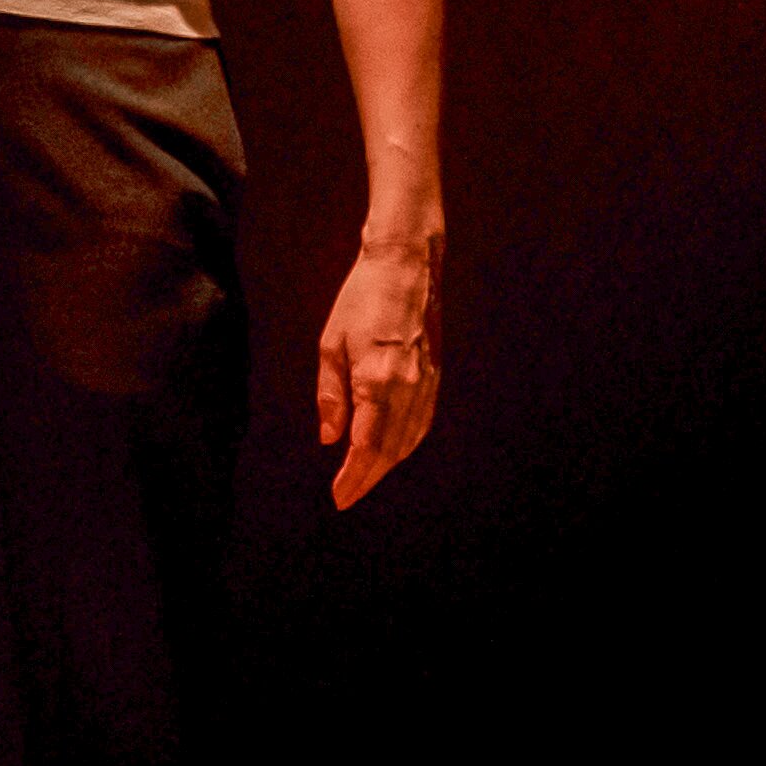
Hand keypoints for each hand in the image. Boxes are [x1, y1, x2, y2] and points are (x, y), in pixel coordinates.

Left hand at [314, 233, 441, 511]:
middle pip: (389, 451)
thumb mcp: (331, 345)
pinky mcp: (434, 378)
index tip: (339, 496)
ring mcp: (426, 385)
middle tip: (347, 495)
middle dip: (368, 477)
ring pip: (408, 441)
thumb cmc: (361, 301)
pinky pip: (422, 424)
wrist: (405, 270)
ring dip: (386, 465)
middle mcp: (407, 389)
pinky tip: (392, 451)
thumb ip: (331, 395)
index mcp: (378, 382)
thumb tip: (330, 437)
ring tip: (364, 478)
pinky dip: (406, 444)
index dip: (353, 477)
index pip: (367, 446)